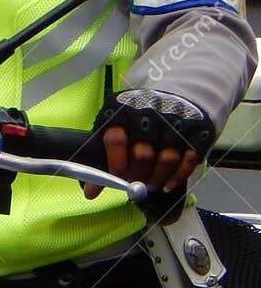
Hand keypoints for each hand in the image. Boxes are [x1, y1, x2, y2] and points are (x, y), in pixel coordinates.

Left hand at [82, 90, 212, 198]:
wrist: (176, 95)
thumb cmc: (136, 118)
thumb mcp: (113, 127)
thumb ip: (101, 156)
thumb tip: (91, 192)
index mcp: (122, 110)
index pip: (116, 140)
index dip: (115, 164)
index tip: (117, 179)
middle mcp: (149, 114)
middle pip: (143, 154)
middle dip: (137, 176)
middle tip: (135, 185)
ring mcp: (175, 122)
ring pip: (167, 159)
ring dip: (157, 179)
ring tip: (150, 186)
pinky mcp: (197, 131)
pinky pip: (189, 160)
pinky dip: (178, 177)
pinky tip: (167, 185)